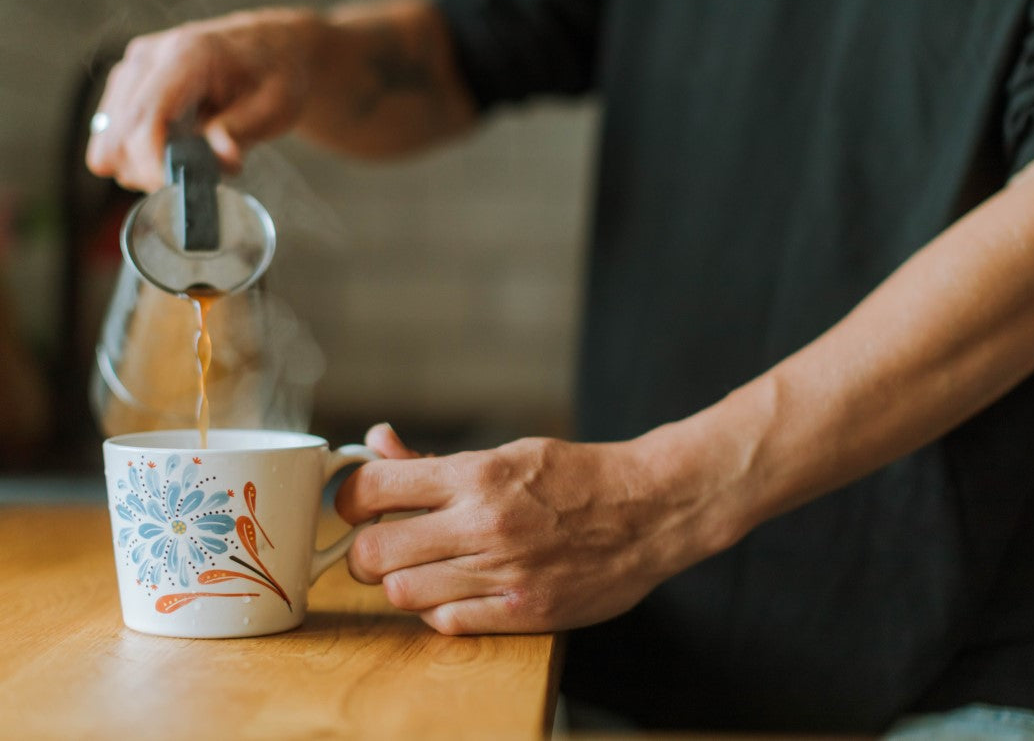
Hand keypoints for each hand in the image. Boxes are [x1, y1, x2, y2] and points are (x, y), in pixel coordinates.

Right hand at [85, 8, 325, 190]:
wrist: (270, 49)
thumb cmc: (276, 74)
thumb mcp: (275, 105)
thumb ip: (241, 131)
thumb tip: (220, 159)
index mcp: (188, 55)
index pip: (148, 115)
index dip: (151, 161)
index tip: (173, 189)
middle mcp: (148, 56)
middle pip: (118, 132)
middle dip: (148, 171)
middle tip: (192, 183)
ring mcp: (132, 69)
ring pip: (108, 138)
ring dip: (141, 165)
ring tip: (190, 162)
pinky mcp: (126, 85)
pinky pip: (112, 134)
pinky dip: (137, 155)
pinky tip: (174, 152)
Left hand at [335, 423, 724, 634]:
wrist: (651, 509)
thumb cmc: (578, 477)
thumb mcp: (509, 452)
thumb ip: (437, 462)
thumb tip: (378, 444)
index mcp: (478, 475)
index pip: (372, 489)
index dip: (349, 499)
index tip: (355, 506)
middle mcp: (484, 524)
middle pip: (373, 552)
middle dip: (366, 549)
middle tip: (381, 543)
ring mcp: (503, 573)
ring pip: (401, 593)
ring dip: (401, 581)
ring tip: (422, 567)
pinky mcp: (524, 612)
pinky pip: (446, 622)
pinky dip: (438, 609)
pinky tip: (454, 590)